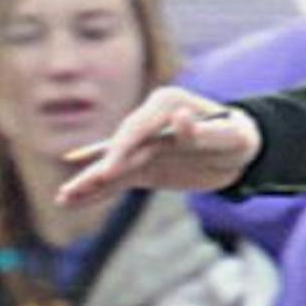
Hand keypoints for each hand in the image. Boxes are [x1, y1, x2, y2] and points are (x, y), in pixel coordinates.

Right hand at [55, 85, 261, 210]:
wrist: (241, 148)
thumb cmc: (240, 137)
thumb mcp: (231, 136)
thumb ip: (204, 131)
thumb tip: (179, 118)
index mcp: (165, 105)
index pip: (136, 129)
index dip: (121, 149)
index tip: (109, 171)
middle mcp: (148, 121)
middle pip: (118, 147)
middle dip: (97, 169)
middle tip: (74, 188)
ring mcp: (144, 145)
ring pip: (113, 166)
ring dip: (89, 182)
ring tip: (64, 198)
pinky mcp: (145, 166)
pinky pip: (119, 180)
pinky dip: (100, 191)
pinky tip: (75, 200)